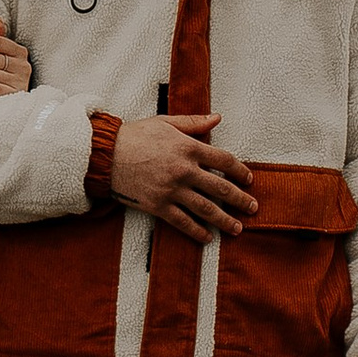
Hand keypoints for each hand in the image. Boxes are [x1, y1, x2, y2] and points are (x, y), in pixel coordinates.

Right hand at [107, 113, 257, 243]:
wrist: (104, 155)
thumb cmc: (134, 135)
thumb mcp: (165, 122)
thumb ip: (193, 122)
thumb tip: (217, 118)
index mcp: (188, 147)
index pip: (223, 161)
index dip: (240, 171)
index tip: (249, 179)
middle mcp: (184, 170)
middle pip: (221, 188)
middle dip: (240, 200)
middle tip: (253, 208)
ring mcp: (172, 190)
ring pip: (206, 209)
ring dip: (225, 220)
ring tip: (237, 228)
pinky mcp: (158, 206)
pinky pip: (183, 222)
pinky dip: (197, 232)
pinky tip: (208, 238)